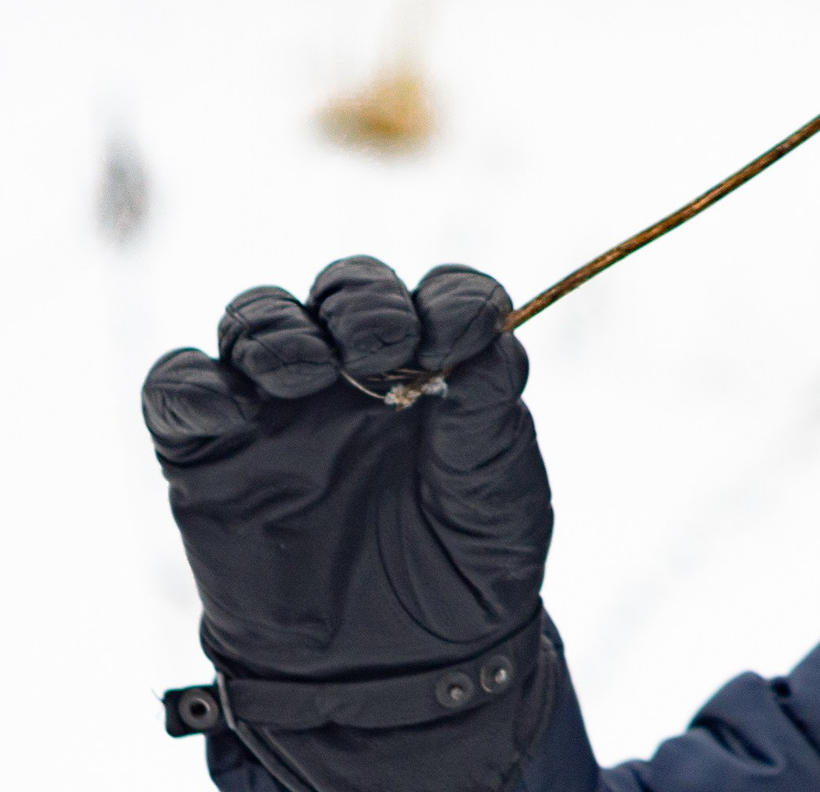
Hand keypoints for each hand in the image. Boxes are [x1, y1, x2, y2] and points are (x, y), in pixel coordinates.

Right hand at [143, 257, 555, 789]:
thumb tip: (493, 334)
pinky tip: (232, 412)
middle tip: (380, 347)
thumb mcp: (499, 491)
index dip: (450, 298)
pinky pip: (178, 389)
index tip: (463, 331)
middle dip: (361, 304)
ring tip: (308, 375)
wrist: (393, 669)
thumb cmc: (460, 568)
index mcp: (438, 367)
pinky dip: (194, 384)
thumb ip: (492, 410)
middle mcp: (357, 372)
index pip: (440, 294)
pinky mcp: (208, 455)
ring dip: (279, 332)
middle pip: (345, 291)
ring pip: (258, 321)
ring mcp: (278, 408)